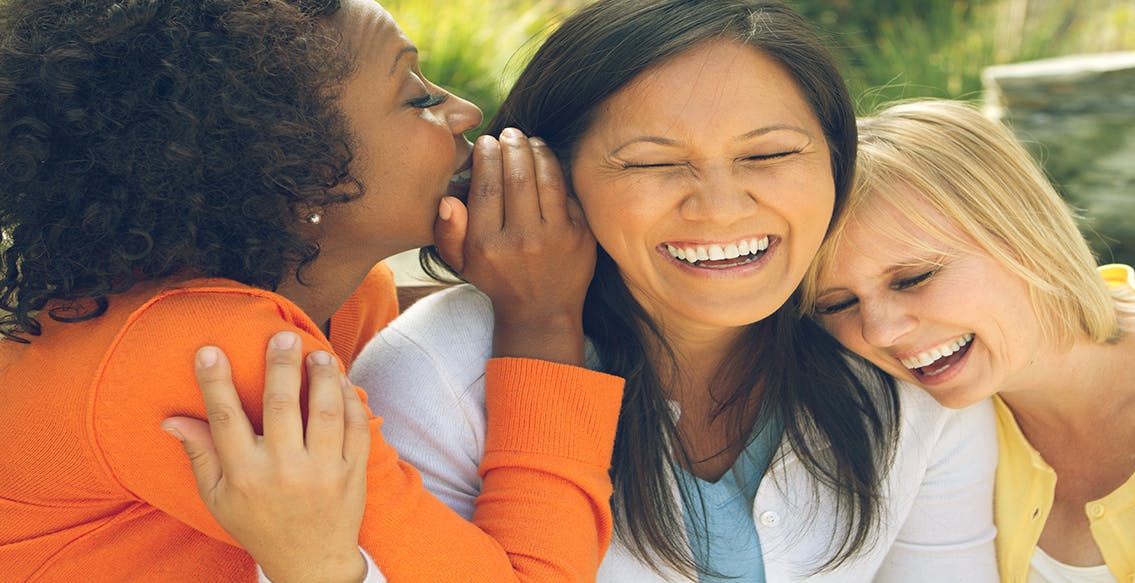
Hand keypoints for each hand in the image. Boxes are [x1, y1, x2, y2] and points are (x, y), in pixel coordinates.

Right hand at [161, 331, 369, 582]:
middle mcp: (284, 470)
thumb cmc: (259, 525)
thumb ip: (200, 455)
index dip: (215, 382)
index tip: (210, 351)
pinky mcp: (352, 472)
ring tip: (318, 353)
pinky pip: (356, 427)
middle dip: (281, 365)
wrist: (310, 562)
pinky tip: (341, 381)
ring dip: (323, 376)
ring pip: (325, 411)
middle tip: (282, 336)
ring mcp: (323, 471)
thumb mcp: (219, 499)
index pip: (226, 419)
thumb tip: (171, 420)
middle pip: (281, 406)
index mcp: (246, 475)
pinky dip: (351, 400)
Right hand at [434, 128, 594, 364]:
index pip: (486, 188)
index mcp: (488, 246)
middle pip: (516, 177)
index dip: (487, 158)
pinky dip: (556, 169)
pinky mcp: (580, 236)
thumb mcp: (462, 264)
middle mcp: (521, 241)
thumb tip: (448, 200)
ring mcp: (554, 238)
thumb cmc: (497, 280)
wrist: (542, 312)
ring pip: (545, 178)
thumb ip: (447, 233)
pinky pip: (567, 192)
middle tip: (509, 133)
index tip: (487, 142)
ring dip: (537, 151)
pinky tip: (547, 158)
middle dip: (512, 146)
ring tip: (528, 140)